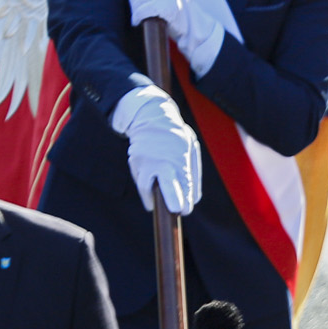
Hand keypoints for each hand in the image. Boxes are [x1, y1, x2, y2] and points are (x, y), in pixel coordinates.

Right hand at [120, 86, 200, 215]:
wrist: (151, 117)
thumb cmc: (176, 136)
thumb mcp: (191, 150)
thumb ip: (192, 175)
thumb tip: (193, 200)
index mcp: (179, 158)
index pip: (183, 184)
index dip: (183, 200)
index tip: (184, 209)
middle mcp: (162, 160)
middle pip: (166, 185)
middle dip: (171, 199)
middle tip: (175, 211)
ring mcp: (145, 161)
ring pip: (146, 187)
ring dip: (151, 199)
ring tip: (155, 204)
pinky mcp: (134, 162)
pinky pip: (141, 180)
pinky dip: (146, 187)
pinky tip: (150, 188)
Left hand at [128, 0, 217, 63]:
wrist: (194, 24)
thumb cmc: (178, 9)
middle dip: (134, 1)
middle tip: (136, 10)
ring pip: (139, 0)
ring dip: (135, 10)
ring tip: (138, 17)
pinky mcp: (164, 8)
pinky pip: (142, 11)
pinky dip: (137, 17)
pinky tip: (138, 21)